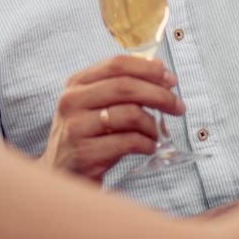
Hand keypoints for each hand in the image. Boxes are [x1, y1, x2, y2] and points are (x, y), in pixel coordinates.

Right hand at [40, 55, 184, 182]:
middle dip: (159, 95)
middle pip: (126, 86)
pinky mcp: (86, 153)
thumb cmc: (86, 135)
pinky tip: (148, 147)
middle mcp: (72, 101)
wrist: (61, 174)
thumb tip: (158, 68)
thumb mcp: (93, 105)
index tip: (170, 79)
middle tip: (177, 106)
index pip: (117, 64)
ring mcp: (77, 127)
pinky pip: (129, 142)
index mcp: (77, 83)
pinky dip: (147, 144)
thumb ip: (119, 86)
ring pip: (130, 114)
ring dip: (152, 124)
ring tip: (156, 133)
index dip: (148, 69)